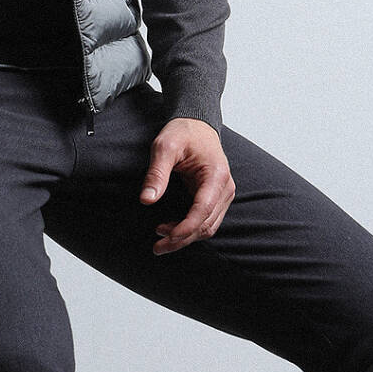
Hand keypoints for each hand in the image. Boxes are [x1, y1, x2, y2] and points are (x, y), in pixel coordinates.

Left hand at [139, 118, 234, 255]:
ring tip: (160, 240)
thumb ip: (157, 174)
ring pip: (208, 227)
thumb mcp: (164, 147)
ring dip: (186, 237)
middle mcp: (225, 187)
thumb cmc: (183, 132)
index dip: (184, 228)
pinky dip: (190, 229)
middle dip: (181, 239)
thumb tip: (147, 200)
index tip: (163, 236)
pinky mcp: (217, 197)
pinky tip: (171, 230)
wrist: (197, 124)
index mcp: (216, 175)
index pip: (203, 210)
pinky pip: (207, 220)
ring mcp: (223, 193)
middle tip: (157, 247)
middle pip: (206, 224)